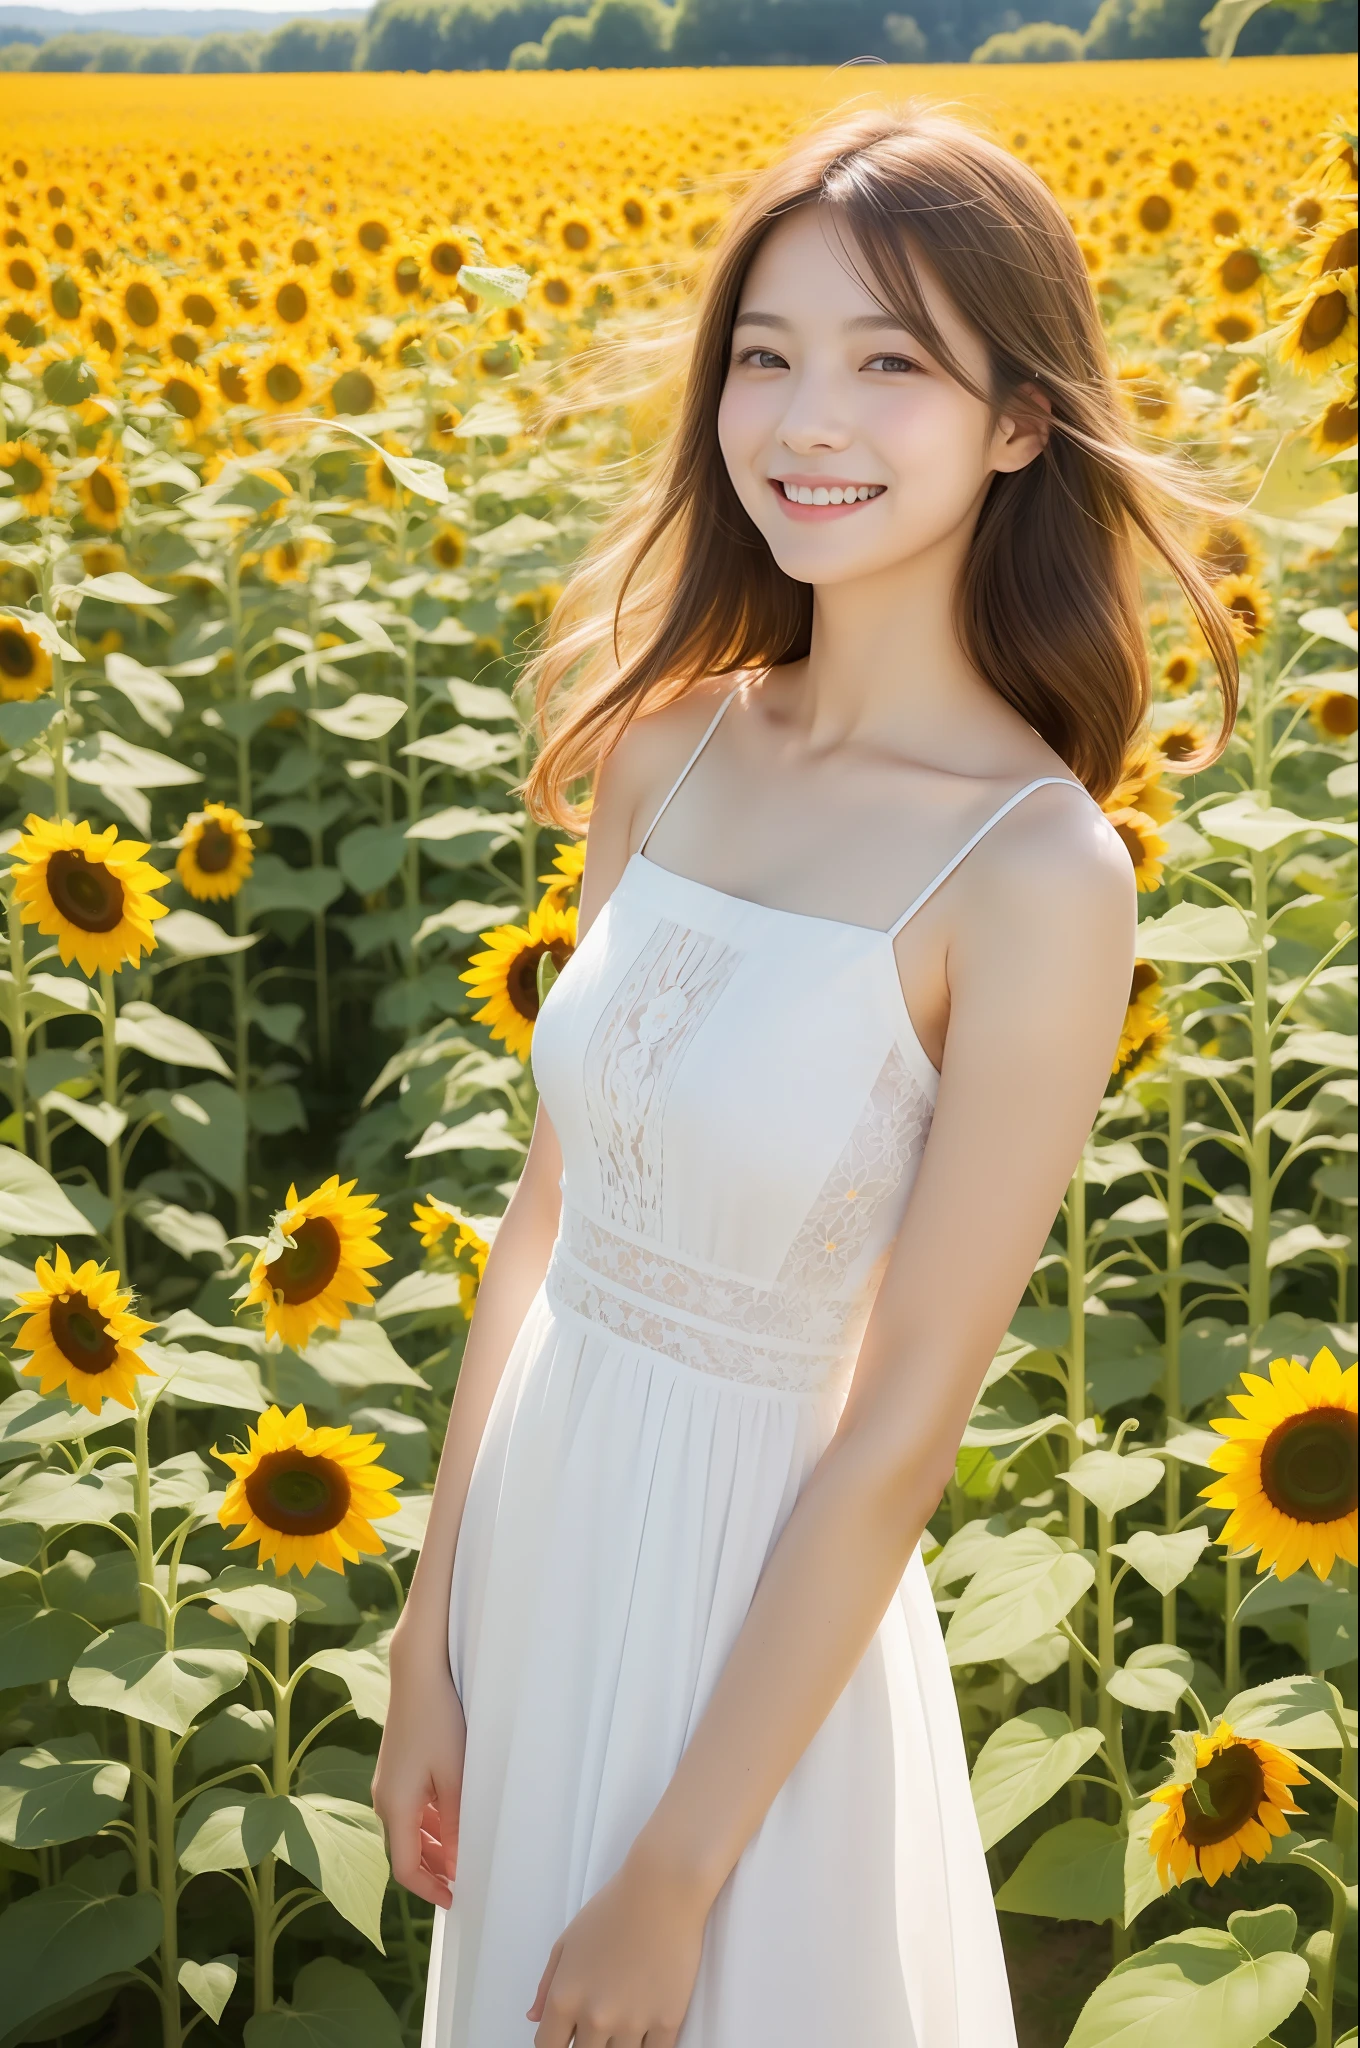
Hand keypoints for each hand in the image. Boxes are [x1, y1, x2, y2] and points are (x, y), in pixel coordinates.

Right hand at [371, 1648, 465, 1908]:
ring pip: (409, 1830)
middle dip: (434, 1871)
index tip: (456, 1901)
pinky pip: (411, 1808)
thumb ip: (455, 1822)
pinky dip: (430, 1824)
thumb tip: (458, 1863)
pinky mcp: (397, 1768)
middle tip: (465, 1882)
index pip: (406, 1868)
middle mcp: (384, 1799)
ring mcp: (388, 1783)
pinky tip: (453, 1821)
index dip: (430, 1890)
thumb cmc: (439, 1721)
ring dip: (434, 1848)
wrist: (418, 1673)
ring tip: (465, 1856)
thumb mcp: (454, 1776)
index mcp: (395, 1806)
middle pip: (406, 1851)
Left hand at [526, 1849, 709, 2047]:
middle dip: (587, 2044)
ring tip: (624, 2020)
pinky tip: (647, 2028)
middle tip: (600, 2021)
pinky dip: (647, 2045)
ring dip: (618, 2044)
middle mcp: (595, 2017)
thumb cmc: (612, 1909)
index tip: (567, 2038)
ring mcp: (633, 2023)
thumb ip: (547, 1986)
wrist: (663, 1890)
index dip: (556, 2045)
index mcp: (565, 1998)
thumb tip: (535, 2019)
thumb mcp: (567, 1942)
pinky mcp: (667, 2021)